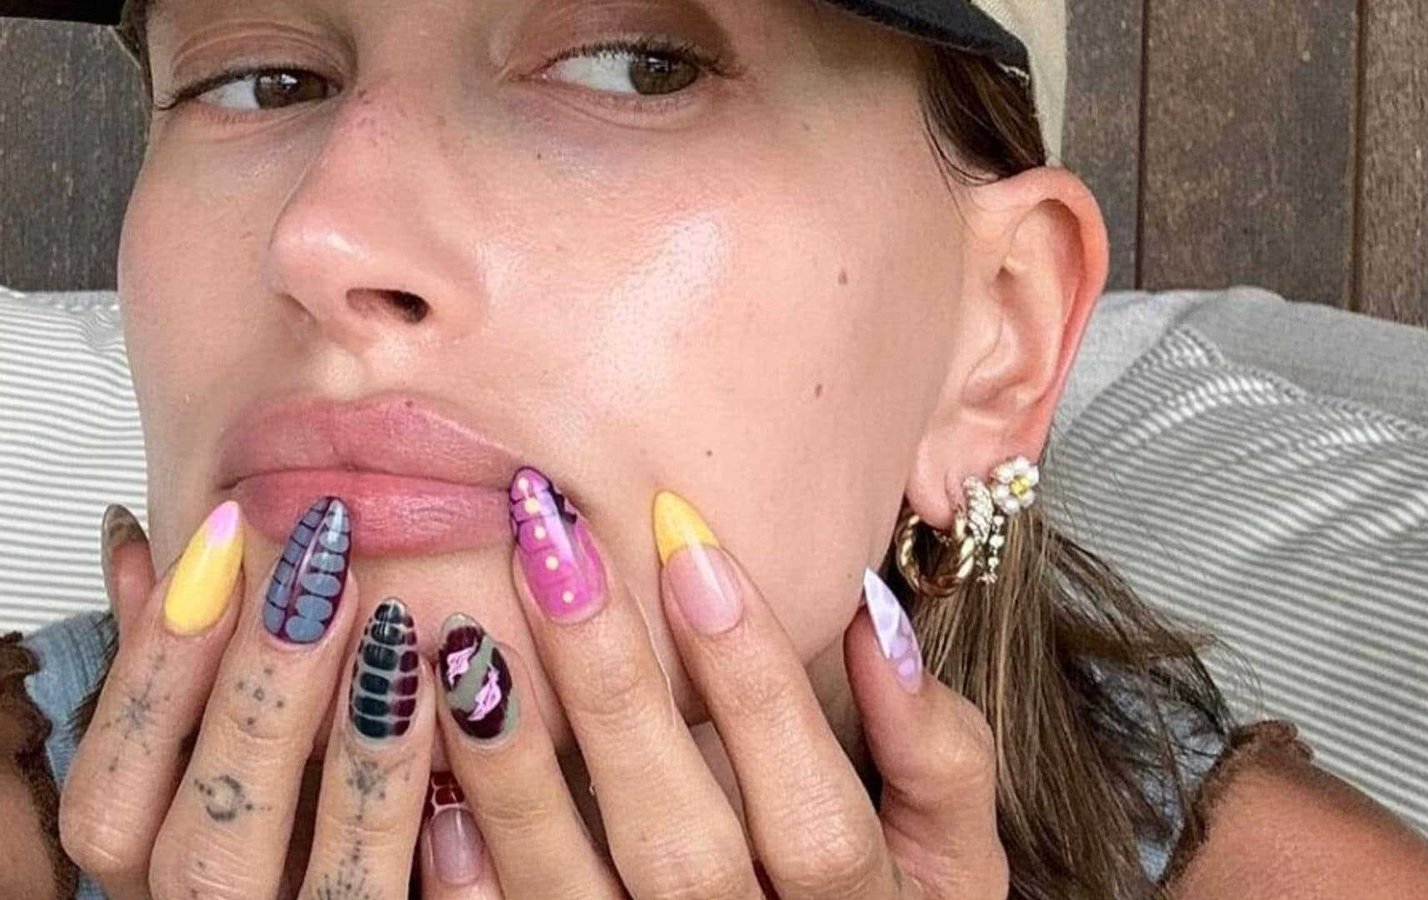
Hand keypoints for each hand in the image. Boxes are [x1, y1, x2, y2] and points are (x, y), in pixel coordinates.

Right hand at [60, 498, 438, 898]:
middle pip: (209, 856)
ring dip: (366, 758)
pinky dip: (462, 810)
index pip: (109, 811)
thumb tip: (151, 557)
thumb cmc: (306, 823)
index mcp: (166, 883)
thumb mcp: (227, 760)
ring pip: (340, 893)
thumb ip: (187, 682)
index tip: (222, 545)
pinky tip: (488, 710)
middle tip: (323, 581)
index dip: (152, 675)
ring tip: (403, 637)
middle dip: (261, 706)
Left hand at [424, 469, 1006, 897]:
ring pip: (575, 898)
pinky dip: (466, 869)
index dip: (758, 683)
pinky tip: (438, 764)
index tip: (691, 548)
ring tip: (468, 636)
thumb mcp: (952, 860)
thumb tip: (871, 616)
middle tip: (560, 552)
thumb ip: (938, 755)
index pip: (817, 815)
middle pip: (684, 849)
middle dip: (619, 694)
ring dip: (516, 770)